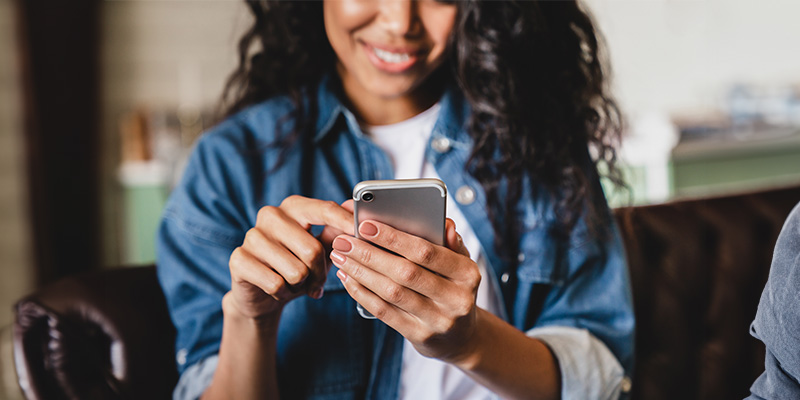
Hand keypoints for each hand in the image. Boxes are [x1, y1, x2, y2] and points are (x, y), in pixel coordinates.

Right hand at [227, 195, 353, 320]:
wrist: (262, 294)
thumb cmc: (296, 266)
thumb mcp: (320, 249)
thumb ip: (336, 231)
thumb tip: (355, 211)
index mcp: (293, 207)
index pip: (324, 209)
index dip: (345, 222)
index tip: (362, 232)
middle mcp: (271, 215)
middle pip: (312, 249)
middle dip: (319, 273)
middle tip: (316, 282)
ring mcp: (252, 236)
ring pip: (296, 270)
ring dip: (301, 285)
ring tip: (294, 283)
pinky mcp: (239, 259)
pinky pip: (276, 284)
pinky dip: (283, 293)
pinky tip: (278, 289)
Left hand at [329, 218, 481, 363]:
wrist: (461, 337)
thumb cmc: (454, 289)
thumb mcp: (460, 265)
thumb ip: (450, 243)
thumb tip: (444, 223)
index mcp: (468, 274)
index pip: (427, 252)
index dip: (394, 238)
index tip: (366, 225)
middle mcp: (456, 299)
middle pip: (405, 273)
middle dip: (370, 254)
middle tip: (344, 241)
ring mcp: (438, 320)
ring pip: (392, 293)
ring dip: (361, 272)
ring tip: (340, 257)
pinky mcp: (420, 336)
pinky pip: (385, 312)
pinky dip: (362, 293)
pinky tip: (348, 279)